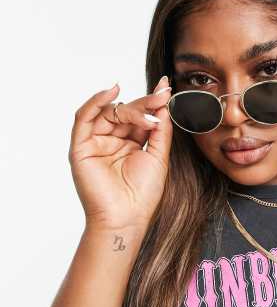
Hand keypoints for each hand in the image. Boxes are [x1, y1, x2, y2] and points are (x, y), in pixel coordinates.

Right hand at [69, 76, 172, 231]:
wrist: (126, 217)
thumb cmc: (142, 194)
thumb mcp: (158, 156)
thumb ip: (160, 130)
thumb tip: (163, 103)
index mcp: (130, 144)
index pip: (139, 117)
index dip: (152, 103)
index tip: (166, 89)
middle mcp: (111, 141)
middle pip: (125, 112)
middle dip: (144, 104)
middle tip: (162, 97)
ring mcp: (95, 143)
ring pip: (108, 113)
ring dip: (130, 108)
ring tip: (149, 110)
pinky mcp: (81, 147)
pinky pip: (84, 118)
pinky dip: (96, 102)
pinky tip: (112, 92)